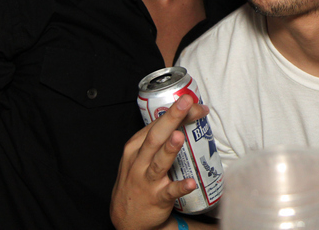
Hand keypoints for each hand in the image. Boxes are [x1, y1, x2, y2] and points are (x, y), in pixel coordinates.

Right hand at [110, 94, 208, 229]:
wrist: (126, 216)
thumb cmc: (137, 179)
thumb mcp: (140, 155)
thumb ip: (158, 138)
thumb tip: (186, 115)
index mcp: (136, 147)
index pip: (156, 124)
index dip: (175, 111)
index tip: (193, 102)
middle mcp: (139, 161)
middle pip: (156, 137)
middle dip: (172, 118)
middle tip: (187, 103)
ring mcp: (147, 181)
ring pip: (159, 162)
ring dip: (170, 149)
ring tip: (180, 137)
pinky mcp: (157, 198)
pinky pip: (170, 192)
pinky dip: (180, 187)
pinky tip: (190, 183)